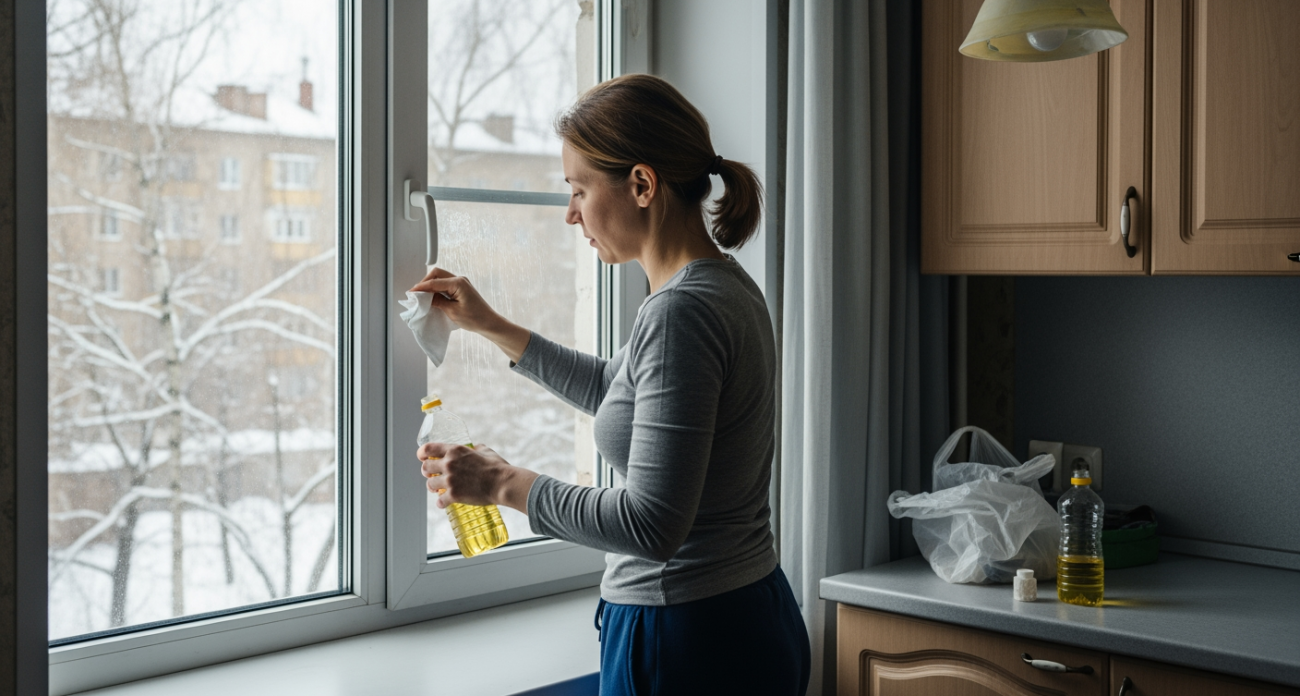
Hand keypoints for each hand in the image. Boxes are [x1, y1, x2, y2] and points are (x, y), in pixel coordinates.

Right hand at [409, 268, 500, 334]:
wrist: (489, 323)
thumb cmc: (474, 318)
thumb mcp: (452, 311)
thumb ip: (437, 301)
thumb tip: (424, 297)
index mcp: (458, 283)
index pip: (434, 282)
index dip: (421, 287)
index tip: (411, 293)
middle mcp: (459, 279)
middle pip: (436, 274)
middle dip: (425, 282)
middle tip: (416, 294)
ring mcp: (461, 283)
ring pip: (440, 278)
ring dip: (430, 285)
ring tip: (422, 296)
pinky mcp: (461, 288)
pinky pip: (445, 284)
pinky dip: (436, 288)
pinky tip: (431, 296)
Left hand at [419, 442, 537, 512]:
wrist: (502, 484)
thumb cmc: (497, 467)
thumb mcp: (485, 451)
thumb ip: (475, 449)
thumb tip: (473, 449)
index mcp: (455, 451)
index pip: (428, 449)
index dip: (422, 453)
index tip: (422, 457)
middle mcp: (449, 464)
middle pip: (425, 467)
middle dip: (427, 472)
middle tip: (432, 475)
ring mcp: (450, 480)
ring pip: (430, 485)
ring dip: (433, 487)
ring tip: (438, 490)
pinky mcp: (453, 495)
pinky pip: (440, 501)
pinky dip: (441, 503)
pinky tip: (444, 503)